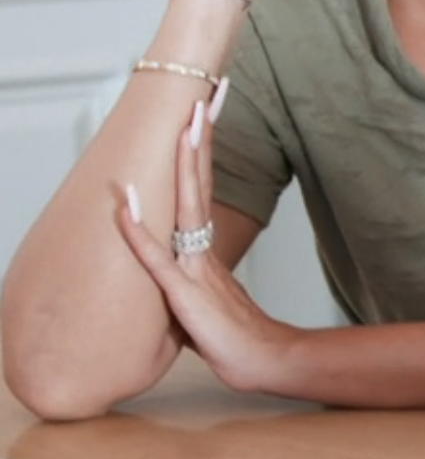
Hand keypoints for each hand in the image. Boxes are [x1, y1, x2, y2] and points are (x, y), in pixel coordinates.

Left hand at [114, 85, 299, 394]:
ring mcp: (194, 266)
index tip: (208, 110)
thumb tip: (182, 256)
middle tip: (204, 97)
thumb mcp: (211, 293)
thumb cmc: (237, 333)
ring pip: (186, 206)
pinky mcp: (183, 292)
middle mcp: (201, 246)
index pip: (203, 185)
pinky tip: (125, 204)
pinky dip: (138, 230)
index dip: (204, 147)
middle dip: (201, 138)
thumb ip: (195, 270)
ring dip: (185, 165)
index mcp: (204, 244)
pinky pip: (155, 257)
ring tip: (185, 127)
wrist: (265, 361)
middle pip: (200, 182)